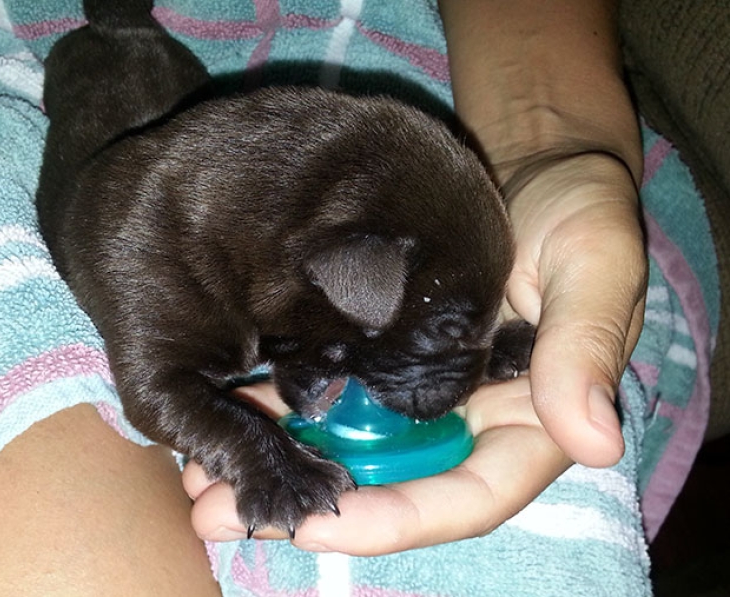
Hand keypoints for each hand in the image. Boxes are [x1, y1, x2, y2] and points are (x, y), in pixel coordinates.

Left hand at [183, 153, 646, 555]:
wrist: (533, 164)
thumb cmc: (579, 210)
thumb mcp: (595, 269)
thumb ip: (586, 349)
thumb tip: (592, 443)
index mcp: (527, 422)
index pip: (464, 496)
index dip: (396, 520)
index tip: (322, 529)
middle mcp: (465, 419)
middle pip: (389, 487)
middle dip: (308, 508)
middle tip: (220, 517)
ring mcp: (417, 388)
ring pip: (348, 446)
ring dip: (278, 464)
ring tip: (199, 485)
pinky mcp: (381, 352)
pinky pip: (331, 388)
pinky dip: (281, 407)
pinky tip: (227, 410)